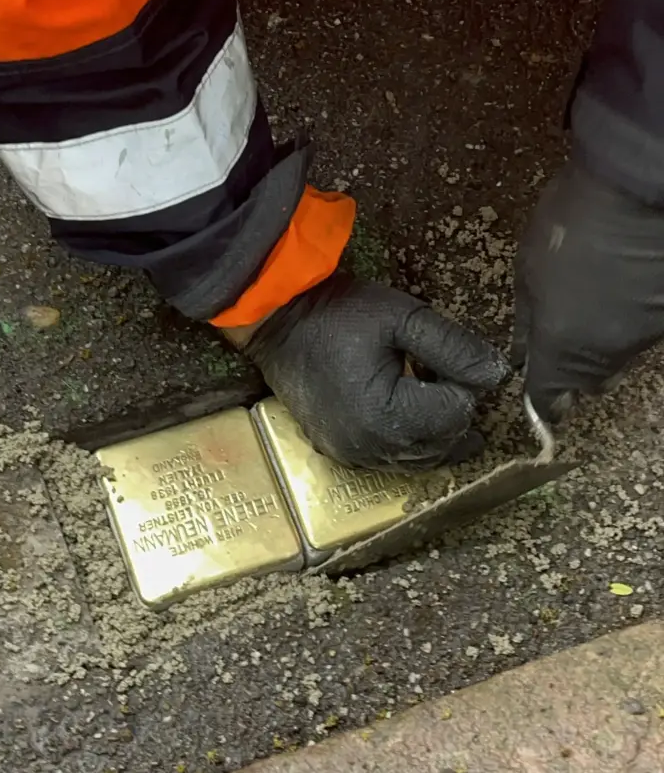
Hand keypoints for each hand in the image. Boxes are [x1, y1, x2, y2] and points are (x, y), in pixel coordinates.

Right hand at [241, 272, 509, 469]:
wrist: (275, 322)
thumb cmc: (339, 313)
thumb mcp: (403, 316)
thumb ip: (453, 346)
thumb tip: (497, 375)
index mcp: (388, 415)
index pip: (458, 413)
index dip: (461, 382)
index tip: (440, 355)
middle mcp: (372, 447)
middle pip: (444, 443)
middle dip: (451, 409)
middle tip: (433, 368)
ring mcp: (353, 455)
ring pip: (421, 459)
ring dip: (433, 428)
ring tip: (423, 388)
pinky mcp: (340, 454)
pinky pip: (392, 459)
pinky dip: (408, 440)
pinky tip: (403, 408)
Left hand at [513, 159, 663, 418]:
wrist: (638, 189)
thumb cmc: (569, 223)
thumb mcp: (526, 268)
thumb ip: (524, 319)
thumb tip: (520, 354)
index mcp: (563, 348)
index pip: (550, 401)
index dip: (544, 404)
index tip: (542, 398)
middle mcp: (608, 355)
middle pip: (593, 384)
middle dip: (578, 371)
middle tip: (569, 332)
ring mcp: (645, 338)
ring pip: (622, 356)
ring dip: (608, 340)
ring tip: (599, 296)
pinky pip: (645, 331)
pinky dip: (633, 318)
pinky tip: (627, 285)